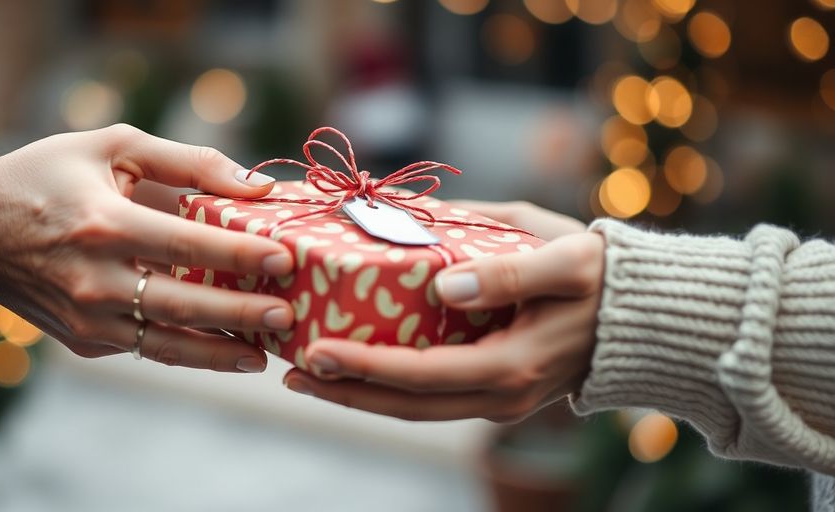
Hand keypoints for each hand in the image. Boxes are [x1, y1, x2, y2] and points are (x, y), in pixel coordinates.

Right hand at [0, 124, 293, 371]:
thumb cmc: (49, 177)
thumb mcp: (113, 146)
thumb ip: (188, 161)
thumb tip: (255, 184)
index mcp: (104, 225)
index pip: (187, 244)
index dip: (239, 253)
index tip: (284, 259)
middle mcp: (94, 280)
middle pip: (184, 305)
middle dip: (241, 314)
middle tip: (287, 317)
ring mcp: (86, 318)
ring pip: (166, 345)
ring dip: (219, 352)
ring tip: (262, 354)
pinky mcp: (83, 341)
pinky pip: (144, 348)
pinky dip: (185, 352)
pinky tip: (222, 349)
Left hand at [284, 201, 601, 421]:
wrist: (645, 317)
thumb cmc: (604, 277)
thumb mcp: (565, 261)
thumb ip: (508, 272)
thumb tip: (444, 284)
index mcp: (511, 367)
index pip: (419, 376)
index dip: (363, 367)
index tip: (315, 350)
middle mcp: (499, 396)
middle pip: (406, 406)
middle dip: (346, 391)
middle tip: (293, 369)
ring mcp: (498, 399)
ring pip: (416, 409)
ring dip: (361, 394)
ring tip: (311, 373)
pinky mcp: (496, 389)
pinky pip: (432, 396)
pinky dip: (390, 385)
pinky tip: (360, 363)